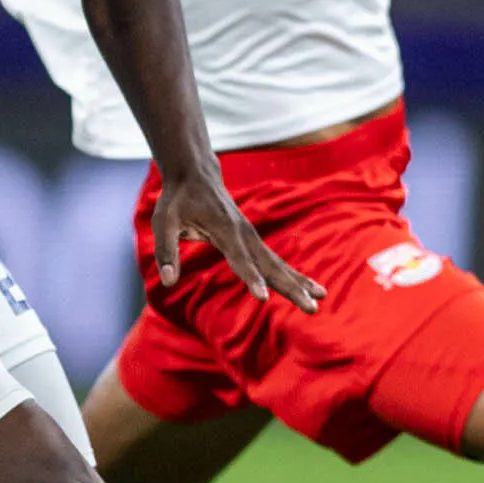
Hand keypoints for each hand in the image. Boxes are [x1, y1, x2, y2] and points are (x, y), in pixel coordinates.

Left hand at [151, 169, 322, 311]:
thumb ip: (166, 251)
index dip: (251, 278)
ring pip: (278, 264)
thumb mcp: (163, 222)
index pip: (239, 259)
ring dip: (300, 282)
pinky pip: (275, 261)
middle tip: (311, 307)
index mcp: (223, 230)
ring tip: (320, 299)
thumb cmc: (177, 200)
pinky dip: (293, 274)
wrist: (196, 175)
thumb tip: (168, 282)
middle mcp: (244, 234)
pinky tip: (309, 288)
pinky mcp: (253, 240)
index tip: (264, 297)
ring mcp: (251, 237)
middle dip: (291, 287)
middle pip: (270, 266)